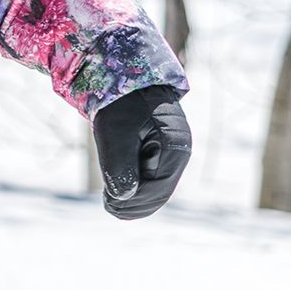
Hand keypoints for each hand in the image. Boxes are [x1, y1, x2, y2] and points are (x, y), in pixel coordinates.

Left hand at [93, 83, 191, 219]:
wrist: (124, 79)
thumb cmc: (119, 104)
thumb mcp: (115, 132)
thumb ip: (120, 165)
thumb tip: (123, 198)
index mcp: (175, 146)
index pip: (159, 187)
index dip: (135, 203)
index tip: (111, 208)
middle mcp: (180, 152)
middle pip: (161, 191)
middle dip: (136, 205)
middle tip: (110, 210)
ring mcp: (173, 152)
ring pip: (158, 187)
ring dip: (137, 200)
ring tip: (112, 206)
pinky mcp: (163, 152)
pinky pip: (153, 177)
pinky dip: (138, 189)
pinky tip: (120, 195)